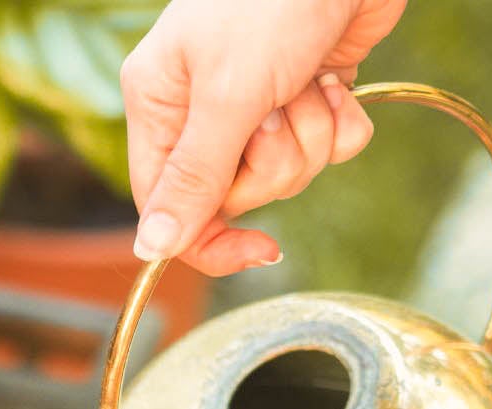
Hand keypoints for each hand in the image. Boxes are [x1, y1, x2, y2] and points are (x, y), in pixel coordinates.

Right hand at [120, 0, 406, 274]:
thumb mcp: (227, 95)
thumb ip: (193, 177)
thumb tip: (149, 249)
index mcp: (160, 105)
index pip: (168, 205)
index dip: (210, 238)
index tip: (257, 248)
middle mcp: (201, 110)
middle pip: (235, 194)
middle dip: (274, 162)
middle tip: (278, 111)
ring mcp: (257, 103)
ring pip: (287, 173)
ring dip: (312, 134)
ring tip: (309, 81)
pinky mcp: (308, 93)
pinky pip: (329, 146)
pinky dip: (342, 120)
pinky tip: (336, 77)